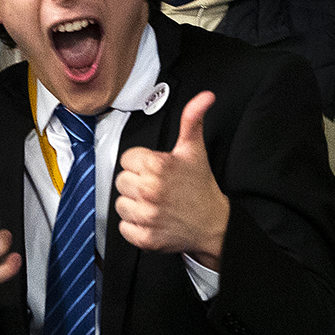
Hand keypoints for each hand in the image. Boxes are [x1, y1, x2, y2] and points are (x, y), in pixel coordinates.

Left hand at [114, 92, 228, 266]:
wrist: (214, 224)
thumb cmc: (200, 187)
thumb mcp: (194, 150)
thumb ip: (192, 120)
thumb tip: (205, 97)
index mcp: (158, 166)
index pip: (126, 159)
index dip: (141, 164)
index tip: (156, 170)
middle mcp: (150, 190)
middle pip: (120, 181)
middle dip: (136, 183)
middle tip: (157, 187)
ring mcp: (148, 215)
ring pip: (120, 204)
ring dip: (134, 205)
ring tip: (154, 204)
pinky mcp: (145, 237)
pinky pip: (124, 227)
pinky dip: (135, 226)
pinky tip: (152, 219)